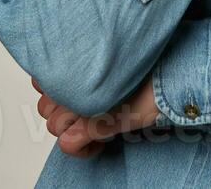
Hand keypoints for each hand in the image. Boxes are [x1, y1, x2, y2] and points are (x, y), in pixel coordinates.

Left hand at [31, 74, 161, 158]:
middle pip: (45, 108)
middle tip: (95, 109)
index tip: (83, 95)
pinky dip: (83, 149)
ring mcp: (78, 102)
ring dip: (74, 129)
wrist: (169, 79)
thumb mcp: (109, 65)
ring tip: (100, 122)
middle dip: (65, 113)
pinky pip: (68, 145)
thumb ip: (83, 71)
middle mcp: (70, 81)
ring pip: (54, 126)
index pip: (41, 83)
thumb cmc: (144, 71)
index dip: (60, 94)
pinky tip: (101, 141)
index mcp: (72, 62)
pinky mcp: (91, 124)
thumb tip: (64, 86)